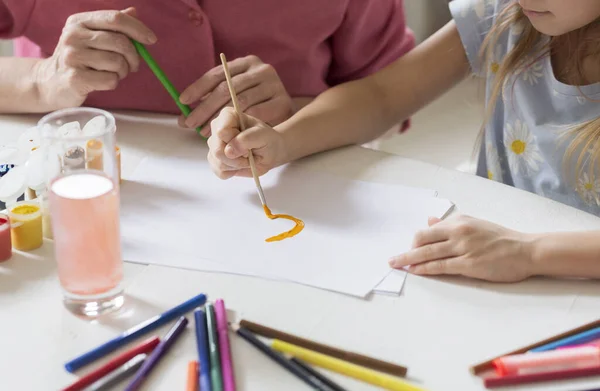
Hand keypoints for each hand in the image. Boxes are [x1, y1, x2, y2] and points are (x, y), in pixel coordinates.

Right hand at [34, 7, 156, 109]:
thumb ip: (112, 26)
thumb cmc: (80, 59)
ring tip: (113, 73)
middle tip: (132, 66)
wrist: (51, 82)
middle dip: (134, 56)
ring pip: (117, 62)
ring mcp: (72, 56)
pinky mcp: (75, 78)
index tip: (152, 40)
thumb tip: (134, 12)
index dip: (138, 28)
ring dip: (123, 71)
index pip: (115, 18)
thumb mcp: (92, 37)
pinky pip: (111, 80)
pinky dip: (113, 83)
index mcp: (79, 21)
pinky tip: (102, 81)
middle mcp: (73, 35)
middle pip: (120, 42)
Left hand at [179, 55, 293, 136]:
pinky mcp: (283, 102)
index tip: (182, 101)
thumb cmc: (256, 104)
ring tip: (204, 131)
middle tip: (189, 122)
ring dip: (219, 119)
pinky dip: (239, 125)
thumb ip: (214, 98)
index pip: (218, 73)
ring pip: (240, 102)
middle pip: (227, 88)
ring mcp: (274, 84)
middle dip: (205, 107)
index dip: (198, 87)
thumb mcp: (236, 95)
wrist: (286, 114)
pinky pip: (256, 114)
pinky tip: (227, 134)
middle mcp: (262, 69)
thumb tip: (184, 112)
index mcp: (247, 62)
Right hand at [207, 107, 287, 178]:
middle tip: (250, 154)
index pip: (222, 131)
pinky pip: (219, 171)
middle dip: (237, 158)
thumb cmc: (266, 139)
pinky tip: (240, 164)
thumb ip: (246, 139)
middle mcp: (217, 129)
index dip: (236, 142)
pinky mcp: (214, 160)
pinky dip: (233, 171)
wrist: (269, 151)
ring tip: (247, 159)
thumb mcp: (262, 135)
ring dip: (237, 165)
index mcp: (227, 116)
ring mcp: (214, 145)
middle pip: (218, 150)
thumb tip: (228, 151)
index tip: (249, 143)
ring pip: (219, 163)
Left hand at [389, 215, 534, 281]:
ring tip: (397, 265)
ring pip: (428, 254)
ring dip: (409, 260)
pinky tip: (415, 271)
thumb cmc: (501, 238)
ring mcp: (463, 248)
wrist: (525, 250)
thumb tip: (430, 220)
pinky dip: (425, 269)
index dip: (415, 240)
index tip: (409, 248)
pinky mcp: (468, 264)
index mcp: (459, 221)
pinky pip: (440, 267)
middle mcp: (458, 232)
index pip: (428, 230)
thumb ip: (451, 223)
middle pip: (423, 241)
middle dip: (406, 251)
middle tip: (393, 259)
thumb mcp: (474, 224)